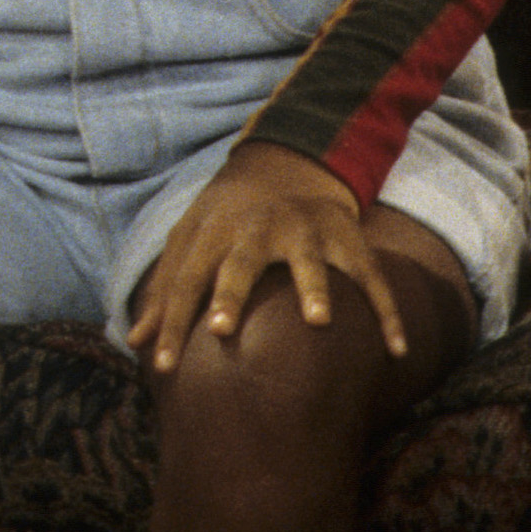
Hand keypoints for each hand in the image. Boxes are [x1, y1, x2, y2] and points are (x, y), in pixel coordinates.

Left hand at [125, 141, 403, 375]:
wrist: (285, 167)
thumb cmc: (226, 222)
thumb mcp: (189, 242)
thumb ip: (164, 292)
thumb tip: (133, 342)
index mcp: (214, 233)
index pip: (185, 281)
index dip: (170, 321)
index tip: (160, 364)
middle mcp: (258, 229)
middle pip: (241, 263)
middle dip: (231, 294)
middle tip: (222, 329)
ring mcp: (306, 231)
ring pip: (310, 262)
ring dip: (314, 288)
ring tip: (318, 321)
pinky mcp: (347, 238)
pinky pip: (370, 278)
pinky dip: (388, 312)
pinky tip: (396, 350)